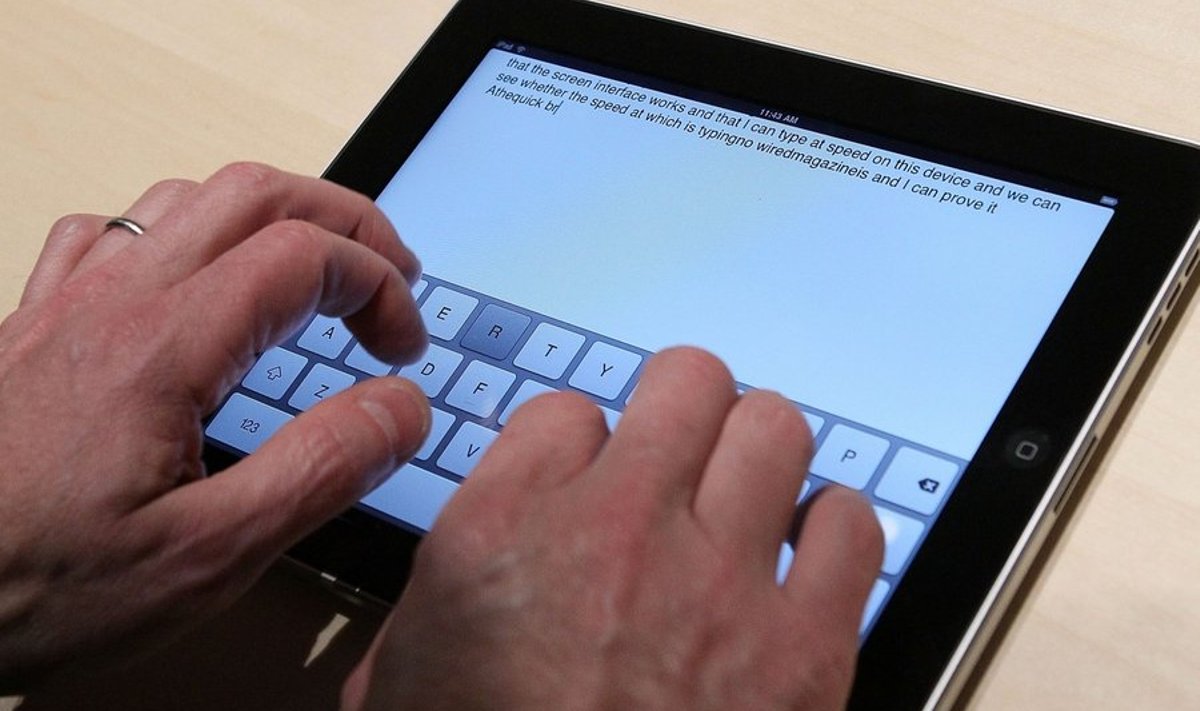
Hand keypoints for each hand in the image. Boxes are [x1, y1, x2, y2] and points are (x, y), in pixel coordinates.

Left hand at [0, 163, 430, 688]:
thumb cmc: (38, 584)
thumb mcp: (209, 554)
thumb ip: (321, 469)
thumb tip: (403, 406)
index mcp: (164, 346)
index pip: (305, 256)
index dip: (380, 286)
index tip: (403, 351)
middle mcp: (112, 301)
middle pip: (253, 193)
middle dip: (344, 221)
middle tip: (391, 275)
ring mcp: (64, 303)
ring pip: (184, 199)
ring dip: (268, 217)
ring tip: (311, 270)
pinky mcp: (32, 327)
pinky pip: (107, 234)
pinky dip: (179, 235)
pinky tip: (189, 282)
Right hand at [344, 348, 883, 710]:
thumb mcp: (400, 682)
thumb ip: (448, 588)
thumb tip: (494, 543)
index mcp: (502, 533)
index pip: (565, 409)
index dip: (580, 440)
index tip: (590, 473)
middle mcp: (613, 532)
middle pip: (686, 381)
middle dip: (684, 405)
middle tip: (683, 446)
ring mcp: (717, 583)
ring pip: (775, 428)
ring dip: (761, 453)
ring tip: (750, 491)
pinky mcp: (802, 651)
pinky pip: (850, 529)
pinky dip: (831, 534)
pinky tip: (804, 562)